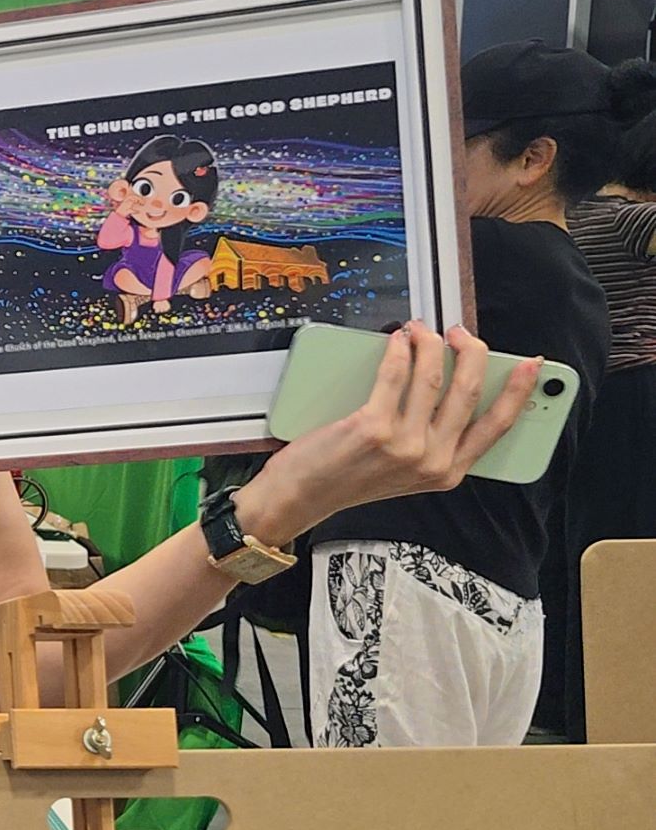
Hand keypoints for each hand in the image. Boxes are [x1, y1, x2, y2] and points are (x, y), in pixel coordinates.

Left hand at [239, 323, 536, 540]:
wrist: (299, 497)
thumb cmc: (346, 479)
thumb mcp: (404, 472)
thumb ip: (432, 440)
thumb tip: (451, 385)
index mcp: (448, 472)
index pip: (498, 425)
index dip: (519, 390)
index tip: (530, 365)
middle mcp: (432, 461)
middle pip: (470, 390)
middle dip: (471, 351)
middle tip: (459, 334)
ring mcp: (405, 446)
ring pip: (433, 376)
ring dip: (429, 343)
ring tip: (421, 331)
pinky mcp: (374, 429)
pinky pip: (396, 375)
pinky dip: (400, 351)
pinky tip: (397, 341)